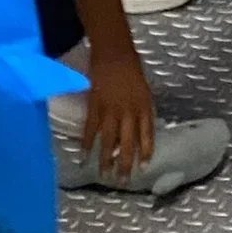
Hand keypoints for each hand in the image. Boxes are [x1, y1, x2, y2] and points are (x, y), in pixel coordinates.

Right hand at [83, 49, 156, 180]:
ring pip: (109, 140)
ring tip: (104, 175)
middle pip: (128, 142)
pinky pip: (91, 129)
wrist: (114, 51)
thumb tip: (141, 128)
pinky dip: (87, 143)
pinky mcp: (95, 106)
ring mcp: (111, 109)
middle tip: (123, 181)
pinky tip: (83, 156)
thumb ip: (142, 109)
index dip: (145, 152)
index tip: (144, 167)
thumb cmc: (131, 67)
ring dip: (106, 159)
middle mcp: (129, 111)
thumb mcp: (144, 89)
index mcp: (144, 106)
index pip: (147, 134)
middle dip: (125, 163)